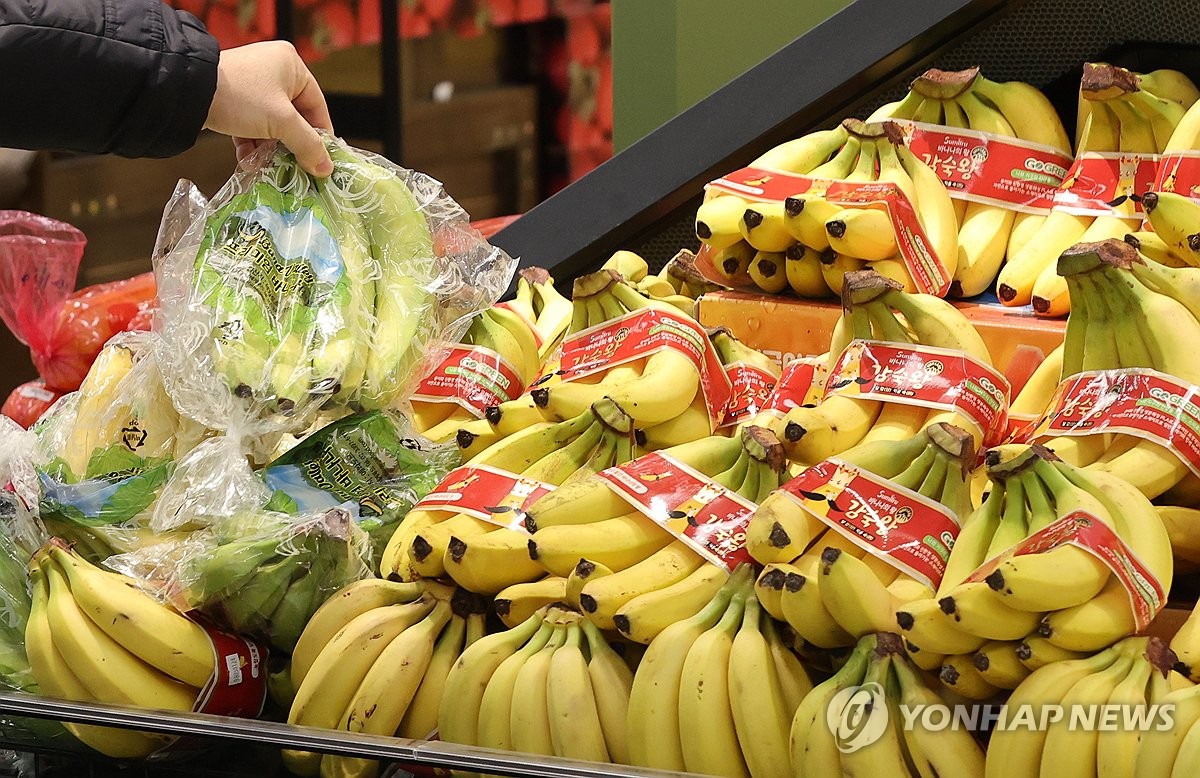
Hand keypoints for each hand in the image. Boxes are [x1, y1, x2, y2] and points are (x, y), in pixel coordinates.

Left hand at [204, 41, 334, 176]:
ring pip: (271, 124)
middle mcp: (274, 70)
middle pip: (294, 118)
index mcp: (292, 66)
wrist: (186, 91)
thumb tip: (327, 168)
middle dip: (289, 146)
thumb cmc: (241, 97)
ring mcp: (253, 83)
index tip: (320, 163)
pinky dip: (252, 142)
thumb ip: (307, 145)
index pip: (317, 107)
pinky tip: (248, 160)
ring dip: (269, 148)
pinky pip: (252, 123)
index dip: (320, 137)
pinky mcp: (234, 96)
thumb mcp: (281, 122)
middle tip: (293, 168)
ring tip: (264, 166)